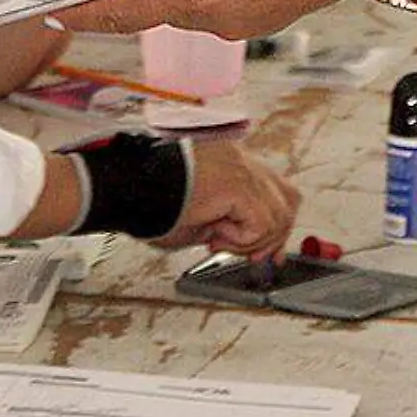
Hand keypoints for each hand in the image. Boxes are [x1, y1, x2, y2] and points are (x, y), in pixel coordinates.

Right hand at [155, 141, 299, 257]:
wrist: (128, 192)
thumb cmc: (150, 204)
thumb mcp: (200, 219)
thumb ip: (231, 225)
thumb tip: (255, 245)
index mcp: (230, 162)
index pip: (275, 190)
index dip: (277, 225)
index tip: (267, 252)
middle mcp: (239, 159)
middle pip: (288, 199)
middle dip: (275, 237)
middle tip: (251, 257)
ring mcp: (241, 166)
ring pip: (278, 216)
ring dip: (250, 240)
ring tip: (218, 240)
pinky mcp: (237, 182)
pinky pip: (262, 222)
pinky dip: (242, 238)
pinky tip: (216, 234)